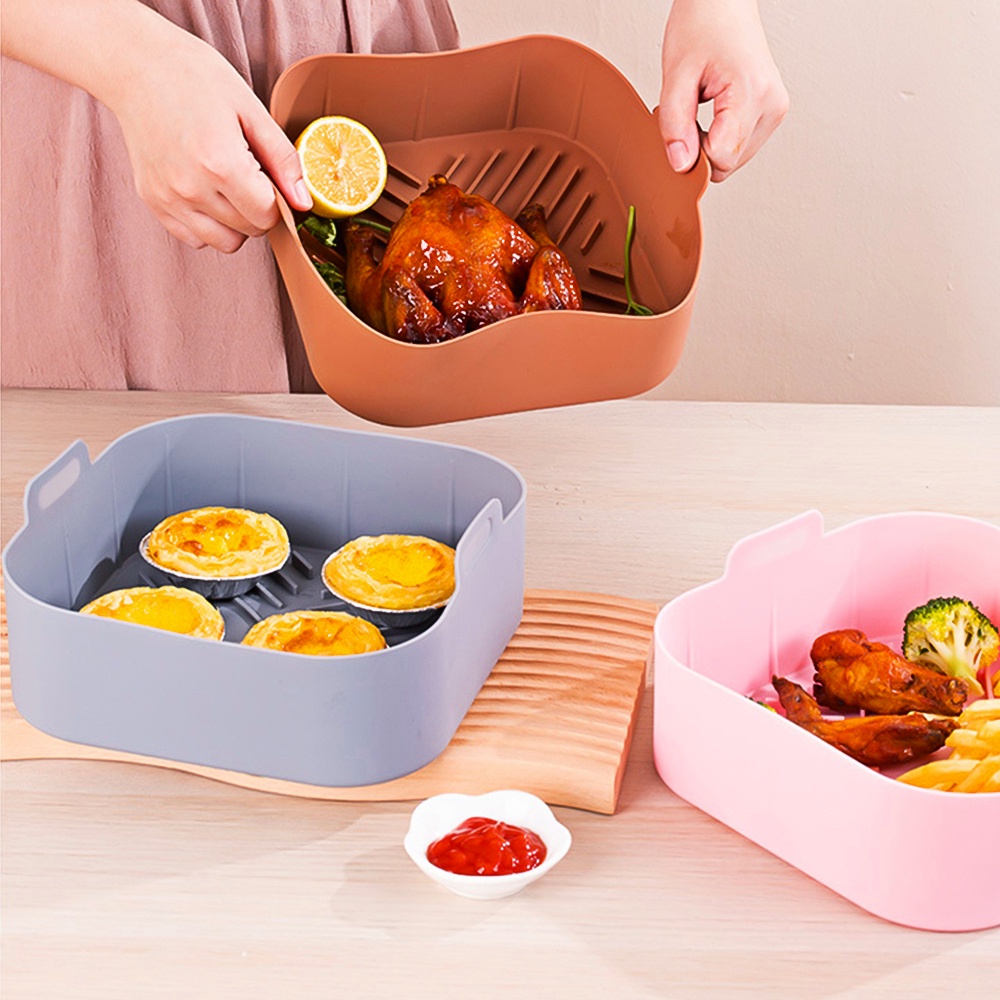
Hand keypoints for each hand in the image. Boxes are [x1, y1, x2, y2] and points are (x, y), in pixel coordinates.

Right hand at [109, 32, 312, 250]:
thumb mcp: (250, 108)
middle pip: (250, 230)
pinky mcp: (153, 201)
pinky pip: (195, 238)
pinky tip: (206, 192)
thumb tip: (304, 202)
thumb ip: (283, 159)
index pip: (268, 215)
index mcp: (220, 163)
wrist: (134, 64)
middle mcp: (191, 188)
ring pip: (225, 242)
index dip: (277, 200)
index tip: (268, 175)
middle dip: (258, 208)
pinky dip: (208, 225)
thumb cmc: (194, 77)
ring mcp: (168, 198)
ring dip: (237, 222)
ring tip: (228, 185)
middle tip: (247, 172)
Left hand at [658, 0, 788, 181]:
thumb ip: (674, 125)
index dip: (693, 154)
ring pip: (735, 159)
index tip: (680, 131)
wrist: (722, 2)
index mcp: (753, 92)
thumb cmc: (702, 24)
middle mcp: (772, 105)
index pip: (721, 157)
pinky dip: (722, 138)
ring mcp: (776, 110)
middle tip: (688, 113)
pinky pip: (741, 146)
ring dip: (711, 145)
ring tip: (703, 108)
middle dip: (701, 150)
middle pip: (729, 163)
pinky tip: (714, 113)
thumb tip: (681, 165)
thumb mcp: (676, 75)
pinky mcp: (772, 112)